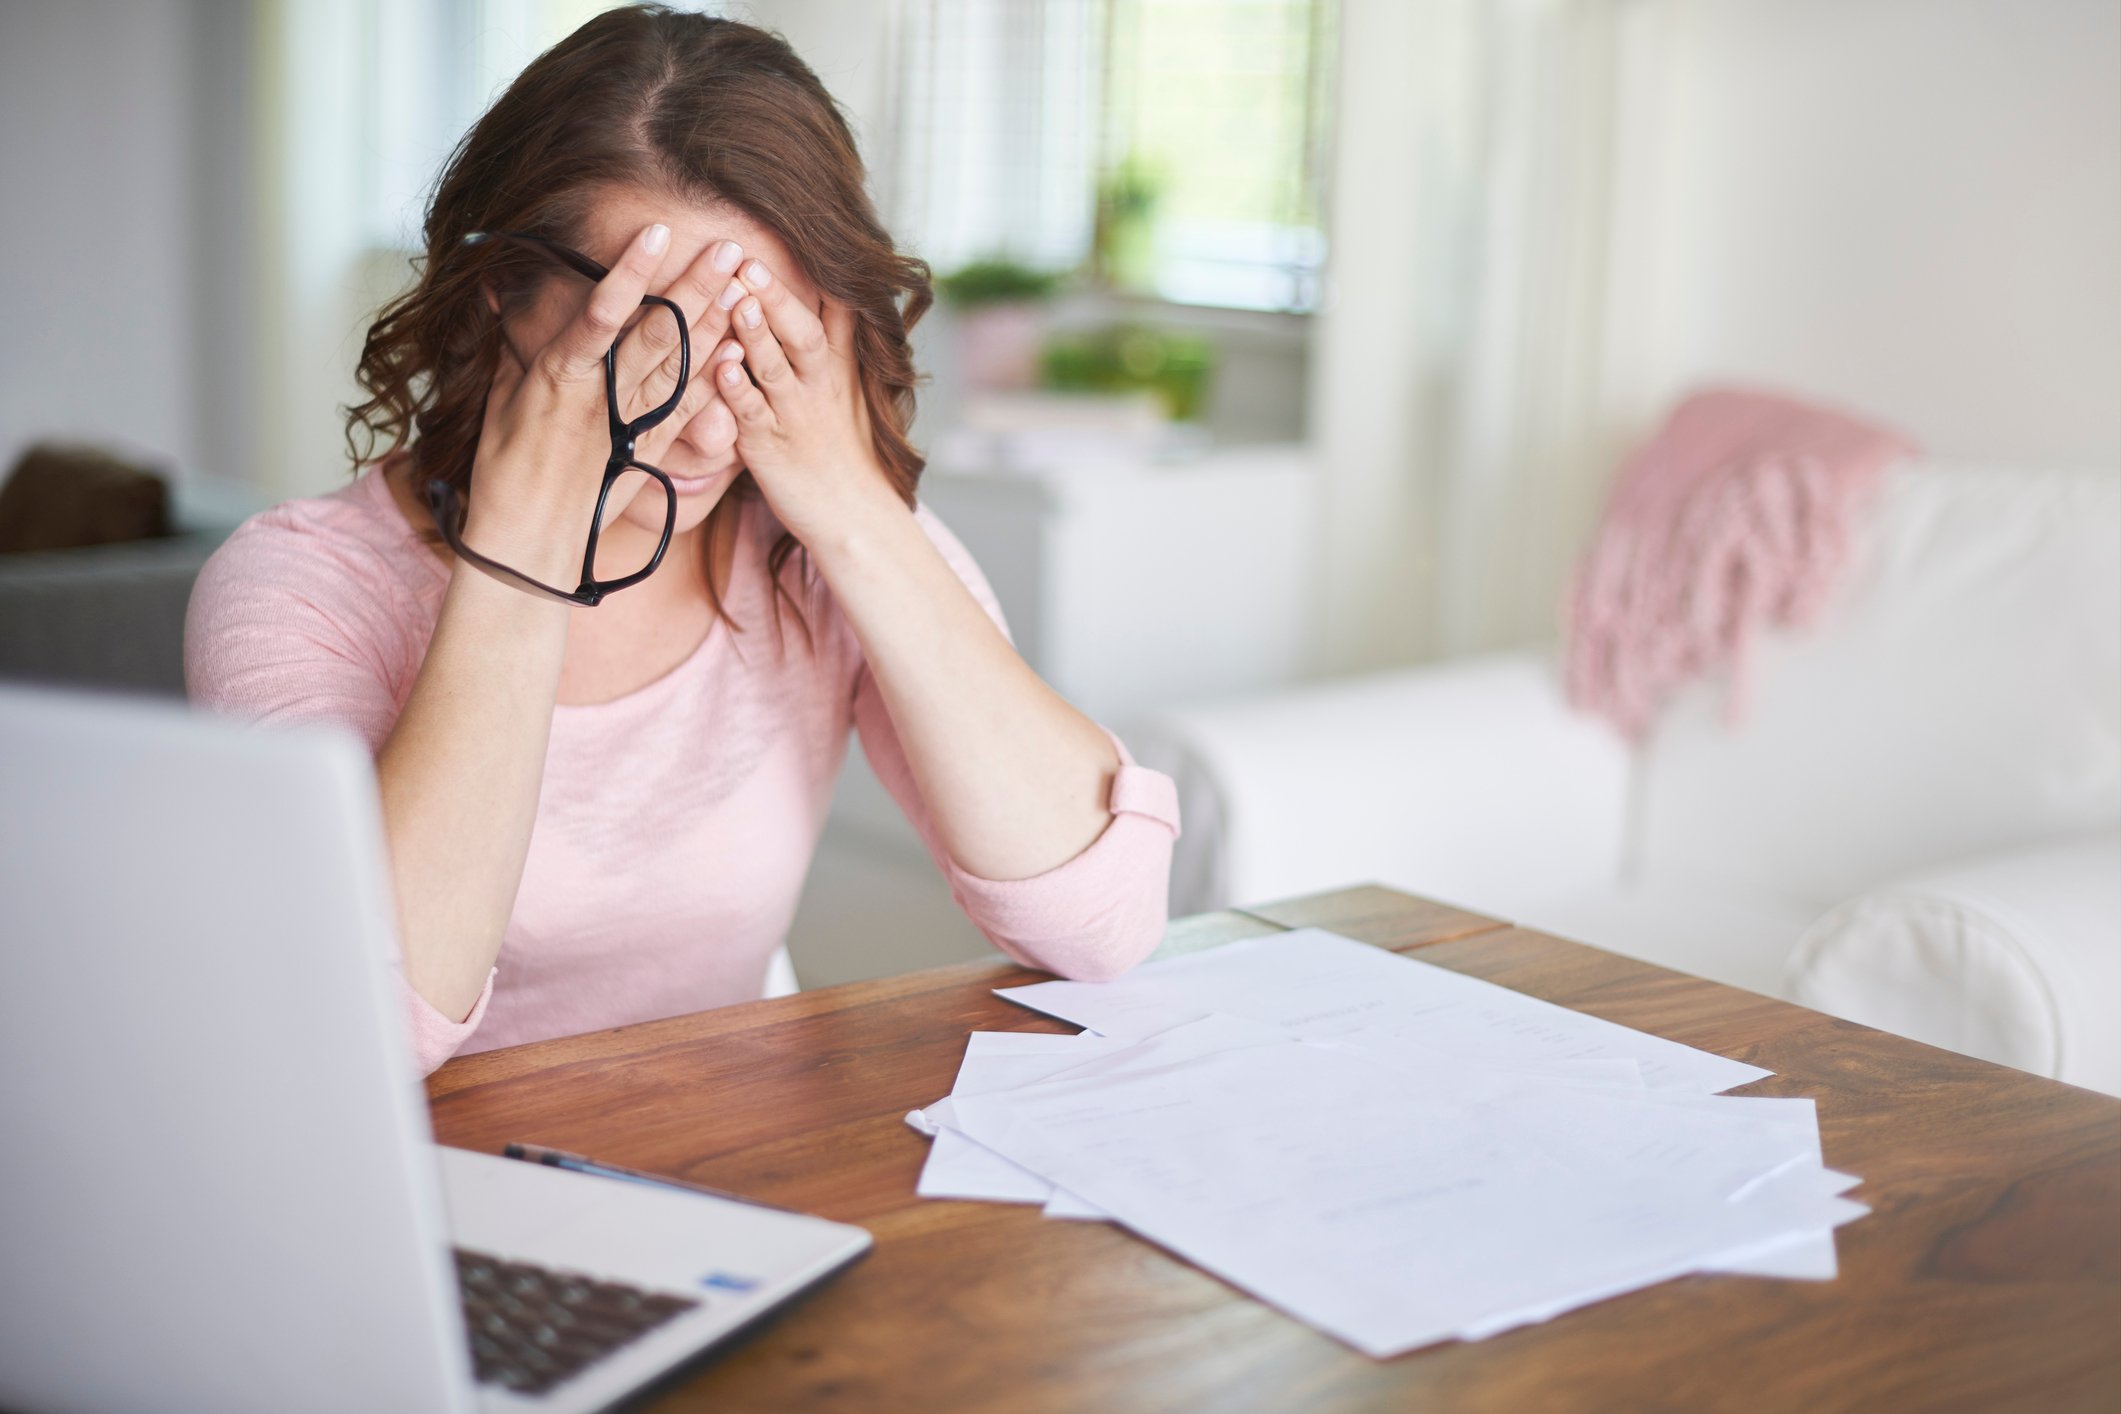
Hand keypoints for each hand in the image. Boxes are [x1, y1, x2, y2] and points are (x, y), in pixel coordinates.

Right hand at [462, 222, 741, 582]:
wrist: (529, 543)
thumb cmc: (505, 470)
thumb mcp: (501, 400)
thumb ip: (513, 346)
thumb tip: (503, 293)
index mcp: (559, 376)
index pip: (601, 313)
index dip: (631, 272)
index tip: (658, 231)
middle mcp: (602, 396)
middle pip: (657, 333)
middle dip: (695, 287)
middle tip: (730, 247)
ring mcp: (630, 423)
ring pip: (680, 365)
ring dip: (716, 322)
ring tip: (745, 283)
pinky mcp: (650, 449)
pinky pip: (689, 409)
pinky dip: (715, 377)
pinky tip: (739, 347)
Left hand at [708, 257, 900, 543]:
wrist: (852, 511)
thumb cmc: (842, 445)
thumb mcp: (849, 384)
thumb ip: (836, 335)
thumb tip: (834, 284)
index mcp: (836, 367)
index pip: (833, 313)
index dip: (814, 276)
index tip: (796, 237)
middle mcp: (818, 386)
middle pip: (801, 333)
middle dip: (776, 297)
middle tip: (749, 261)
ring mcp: (793, 415)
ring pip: (773, 368)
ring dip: (755, 333)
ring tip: (738, 299)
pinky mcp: (767, 447)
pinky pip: (750, 414)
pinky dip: (735, 390)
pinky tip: (719, 367)